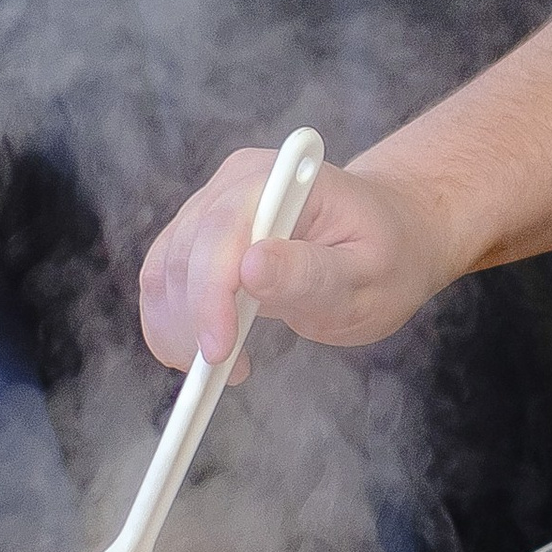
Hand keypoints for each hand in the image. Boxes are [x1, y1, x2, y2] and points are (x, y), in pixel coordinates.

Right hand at [138, 147, 453, 370]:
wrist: (387, 236)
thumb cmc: (386, 255)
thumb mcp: (369, 274)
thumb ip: (312, 272)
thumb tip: (250, 267)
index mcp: (285, 180)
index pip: (223, 230)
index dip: (209, 294)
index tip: (218, 351)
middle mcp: (239, 182)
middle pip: (183, 253)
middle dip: (193, 323)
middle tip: (231, 371)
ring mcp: (214, 203)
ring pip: (163, 268)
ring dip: (177, 329)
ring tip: (223, 366)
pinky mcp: (201, 232)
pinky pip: (164, 278)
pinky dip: (171, 323)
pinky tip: (203, 353)